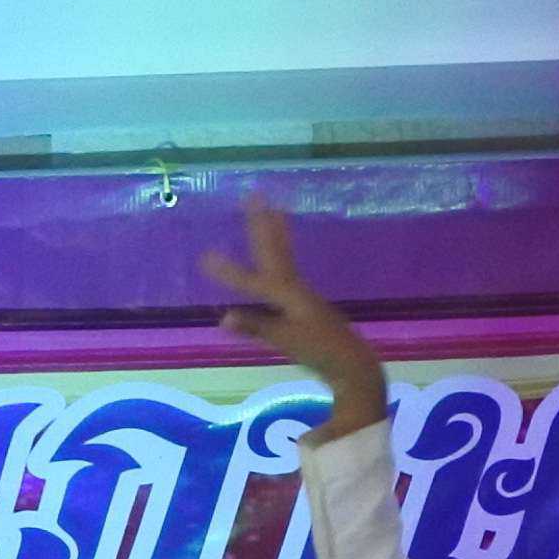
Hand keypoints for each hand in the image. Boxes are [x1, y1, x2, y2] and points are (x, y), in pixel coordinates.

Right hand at [201, 200, 393, 439]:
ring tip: (271, 211)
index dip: (228, 271)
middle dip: (263, 222)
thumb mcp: (287, 341)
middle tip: (254, 194)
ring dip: (275, 232)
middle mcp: (295, 288)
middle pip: (275, 248)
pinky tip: (274, 259)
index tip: (205, 257)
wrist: (352, 364)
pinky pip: (285, 272)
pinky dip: (279, 255)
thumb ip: (257, 328)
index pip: (253, 279)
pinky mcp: (305, 306)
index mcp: (289, 294)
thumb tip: (222, 318)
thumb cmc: (321, 352)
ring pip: (283, 256)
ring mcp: (302, 296)